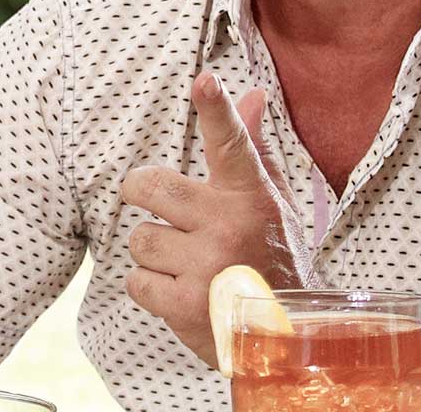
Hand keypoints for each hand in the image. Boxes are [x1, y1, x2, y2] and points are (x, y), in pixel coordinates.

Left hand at [116, 72, 295, 366]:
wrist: (286, 339)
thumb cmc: (273, 259)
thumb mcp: (273, 204)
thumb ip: (253, 150)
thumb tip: (252, 94)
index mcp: (252, 196)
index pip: (231, 144)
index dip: (217, 110)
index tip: (205, 81)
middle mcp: (230, 226)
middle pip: (148, 186)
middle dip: (143, 195)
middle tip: (162, 210)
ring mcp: (207, 266)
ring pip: (139, 238)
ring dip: (155, 254)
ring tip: (190, 266)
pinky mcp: (185, 305)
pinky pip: (135, 280)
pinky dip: (151, 289)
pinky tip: (184, 294)